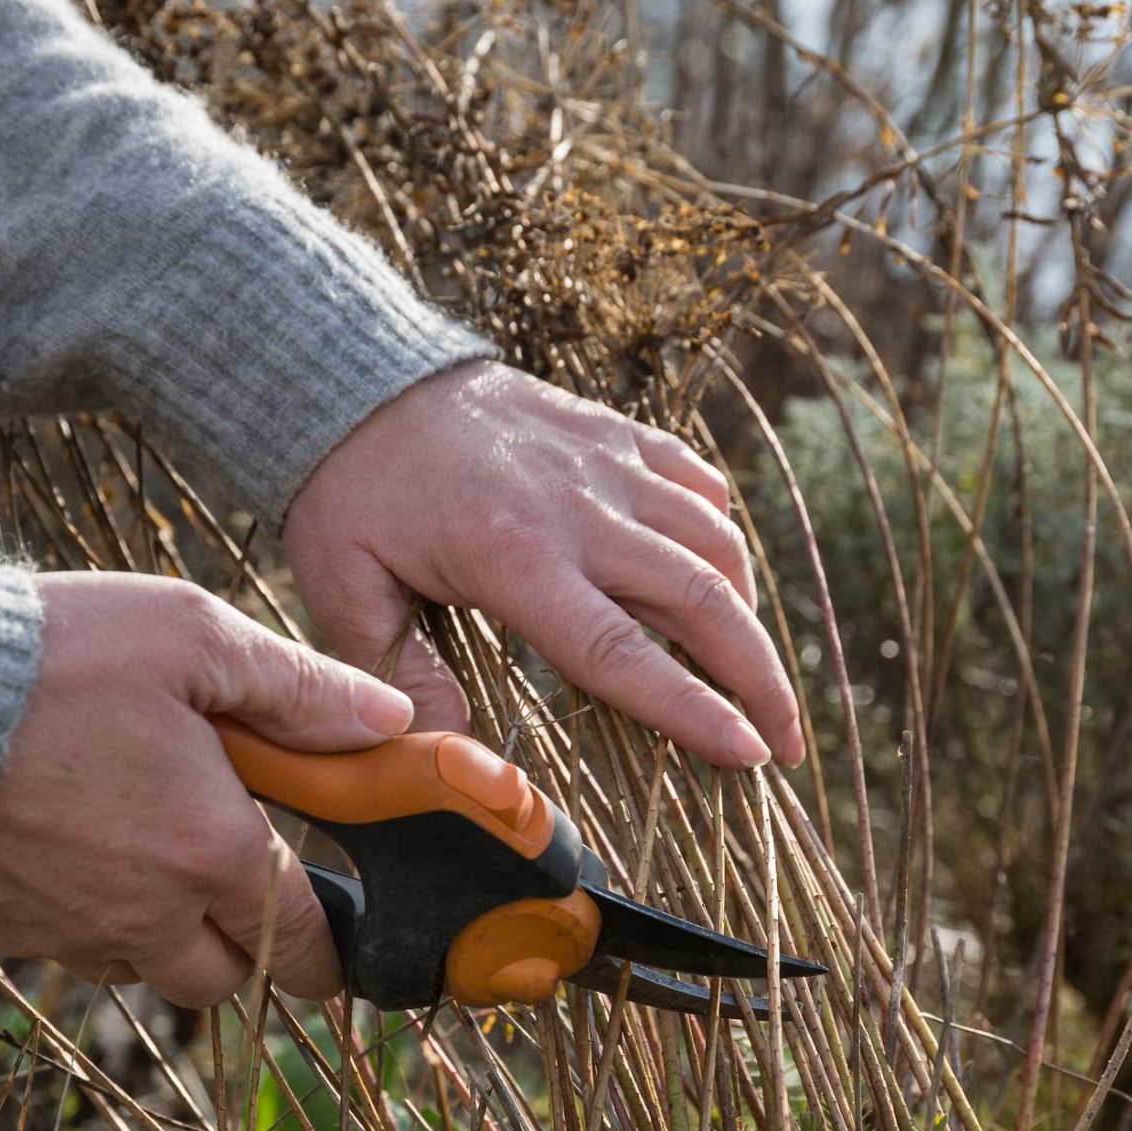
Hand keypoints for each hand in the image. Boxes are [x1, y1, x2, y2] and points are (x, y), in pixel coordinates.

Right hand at [0, 572, 412, 1005]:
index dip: (330, 952)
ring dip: (168, 931)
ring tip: (159, 849)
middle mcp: (144, 914)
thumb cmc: (51, 659)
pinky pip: (69, 946)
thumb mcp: (194, 638)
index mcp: (210, 851)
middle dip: (252, 950)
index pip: (298, 941)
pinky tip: (82, 844)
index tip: (343, 946)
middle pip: (225, 980)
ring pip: (142, 967)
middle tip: (255, 892)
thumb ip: (302, 689)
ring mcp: (63, 929)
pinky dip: (93, 915)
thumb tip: (392, 722)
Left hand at [284, 361, 803, 767]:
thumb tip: (448, 752)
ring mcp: (606, 463)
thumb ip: (396, 676)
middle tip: (788, 742)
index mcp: (513, 557)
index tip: (752, 754)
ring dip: (748, 611)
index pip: (622, 650)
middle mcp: (579, 509)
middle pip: (701, 598)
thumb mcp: (343, 590)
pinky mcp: (613, 432)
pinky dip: (722, 535)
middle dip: (759, 677)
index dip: (693, 708)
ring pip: (715, 540)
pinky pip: (696, 483)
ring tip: (752, 670)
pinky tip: (721, 577)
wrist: (358, 377)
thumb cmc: (348, 491)